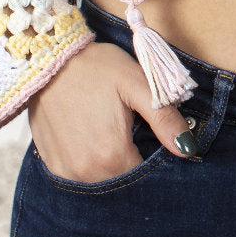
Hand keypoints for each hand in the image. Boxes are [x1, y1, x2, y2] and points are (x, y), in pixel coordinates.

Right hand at [27, 40, 199, 182]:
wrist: (48, 57)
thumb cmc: (96, 67)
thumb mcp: (135, 84)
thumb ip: (164, 118)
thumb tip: (188, 149)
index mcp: (111, 155)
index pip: (145, 175)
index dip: (152, 155)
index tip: (148, 134)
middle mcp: (86, 172)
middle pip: (123, 179)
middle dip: (132, 158)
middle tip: (127, 127)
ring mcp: (66, 171)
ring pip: (102, 179)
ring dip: (110, 162)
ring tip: (108, 129)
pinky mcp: (51, 164)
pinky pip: (79, 174)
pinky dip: (89, 160)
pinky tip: (90, 134)